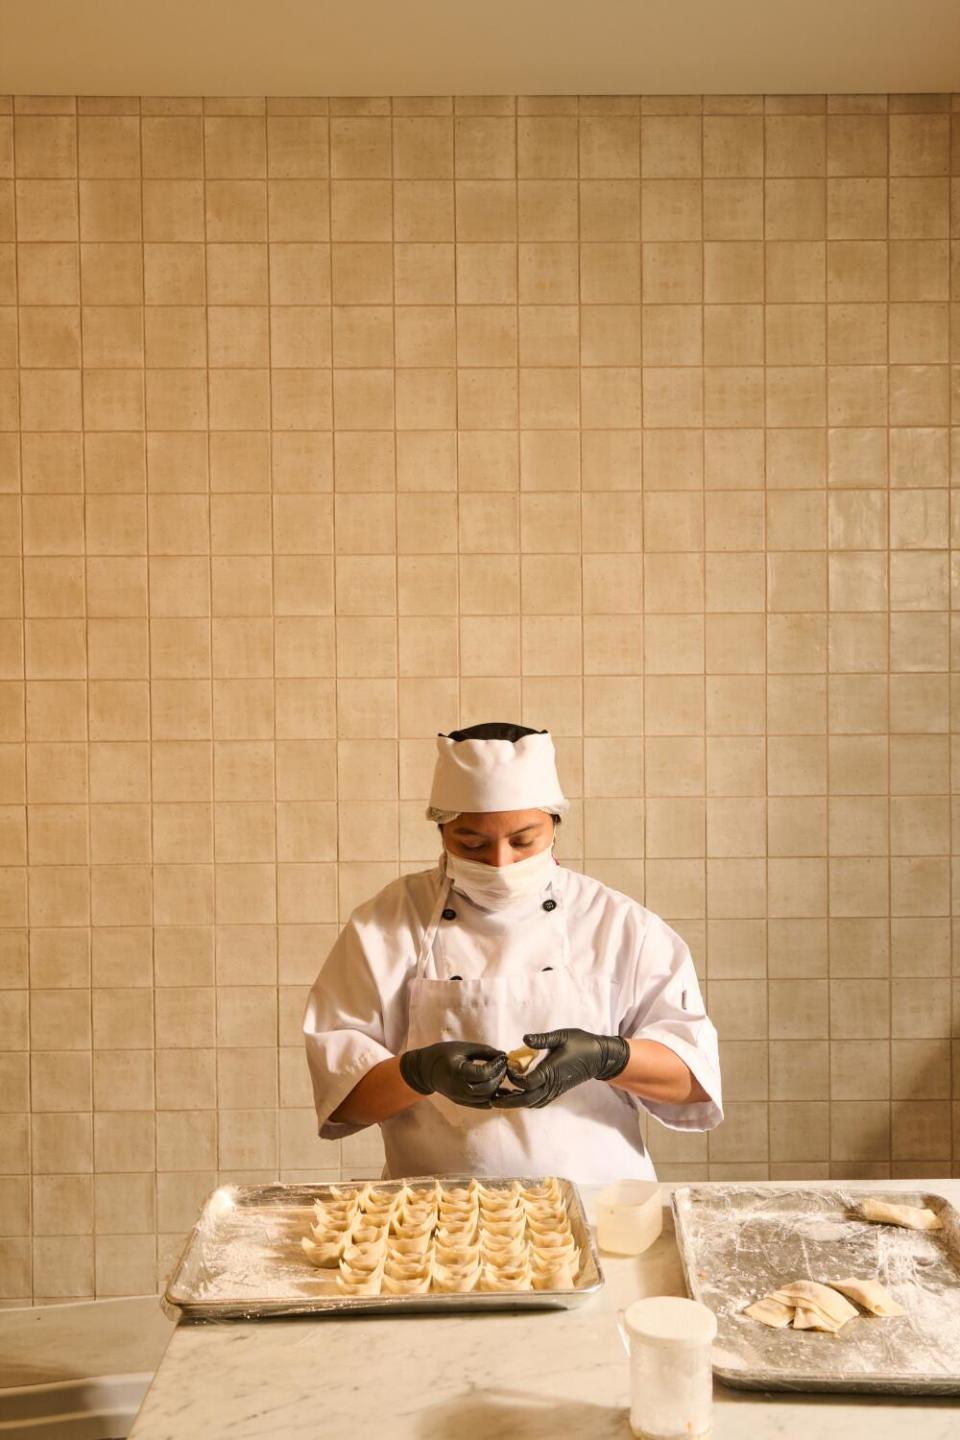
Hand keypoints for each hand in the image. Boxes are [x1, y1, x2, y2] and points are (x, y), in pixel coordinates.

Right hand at [399, 1041, 506, 1107]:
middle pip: (486, 1088)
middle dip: (499, 1077)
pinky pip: (480, 1105)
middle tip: (504, 1067)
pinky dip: (491, 1098)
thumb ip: (484, 1051)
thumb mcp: (463, 1047)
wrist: (425, 1069)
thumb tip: (503, 1055)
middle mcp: (458, 1088)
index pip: (483, 1073)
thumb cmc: (443, 1054)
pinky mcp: (461, 1102)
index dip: (496, 1066)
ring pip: (486, 1099)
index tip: (503, 1058)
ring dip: (496, 1088)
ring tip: (500, 1075)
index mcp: (457, 1072)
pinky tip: (498, 1089)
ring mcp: (459, 1097)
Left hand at [491, 1028, 629, 1108]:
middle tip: (492, 1100)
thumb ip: (542, 1039)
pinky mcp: (557, 1091)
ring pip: (533, 1103)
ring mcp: (555, 1090)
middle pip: (527, 1100)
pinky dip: (528, 1102)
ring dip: (517, 1103)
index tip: (506, 1068)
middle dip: (509, 1101)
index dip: (514, 1079)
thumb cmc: (580, 1043)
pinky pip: (540, 1102)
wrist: (599, 1057)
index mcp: (551, 1071)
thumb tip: (524, 1038)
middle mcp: (552, 1084)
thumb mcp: (561, 1036)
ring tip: (501, 1099)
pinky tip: (519, 1096)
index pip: (527, 1083)